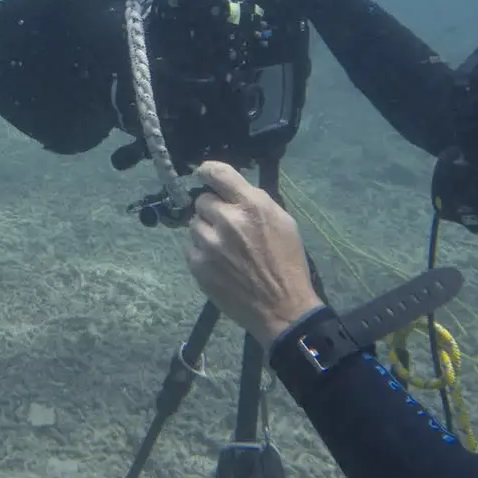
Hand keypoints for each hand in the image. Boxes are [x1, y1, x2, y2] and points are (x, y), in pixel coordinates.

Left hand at [182, 161, 323, 343]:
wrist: (281, 307)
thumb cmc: (287, 263)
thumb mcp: (283, 222)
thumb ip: (255, 202)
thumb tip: (230, 190)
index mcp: (252, 206)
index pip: (218, 173)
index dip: (207, 170)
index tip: (203, 173)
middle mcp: (227, 220)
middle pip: (202, 200)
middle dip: (213, 209)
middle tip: (225, 224)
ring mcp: (209, 244)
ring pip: (194, 223)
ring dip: (205, 230)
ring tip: (222, 246)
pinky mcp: (197, 265)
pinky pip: (190, 246)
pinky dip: (200, 250)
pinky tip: (217, 261)